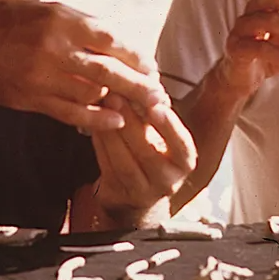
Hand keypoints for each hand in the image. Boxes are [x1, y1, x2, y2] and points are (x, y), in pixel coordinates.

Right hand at [0, 1, 166, 132]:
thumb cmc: (8, 23)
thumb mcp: (46, 11)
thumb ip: (81, 25)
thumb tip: (117, 42)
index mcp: (62, 20)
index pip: (112, 41)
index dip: (137, 57)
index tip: (152, 68)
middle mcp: (55, 47)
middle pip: (109, 71)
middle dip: (139, 85)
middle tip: (159, 95)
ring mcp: (42, 76)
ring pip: (93, 94)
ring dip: (118, 102)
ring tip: (138, 108)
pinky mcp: (32, 99)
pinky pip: (71, 113)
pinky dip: (96, 120)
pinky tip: (115, 121)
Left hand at [91, 94, 196, 224]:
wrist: (136, 191)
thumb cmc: (151, 150)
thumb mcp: (162, 134)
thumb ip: (156, 113)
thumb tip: (145, 82)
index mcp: (184, 162)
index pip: (182, 145)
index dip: (170, 127)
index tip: (157, 106)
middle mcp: (168, 181)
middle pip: (147, 152)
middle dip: (129, 122)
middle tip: (115, 96)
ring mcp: (143, 193)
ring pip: (124, 162)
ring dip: (110, 133)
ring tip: (101, 108)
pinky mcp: (119, 196)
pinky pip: (107, 168)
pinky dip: (100, 145)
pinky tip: (93, 125)